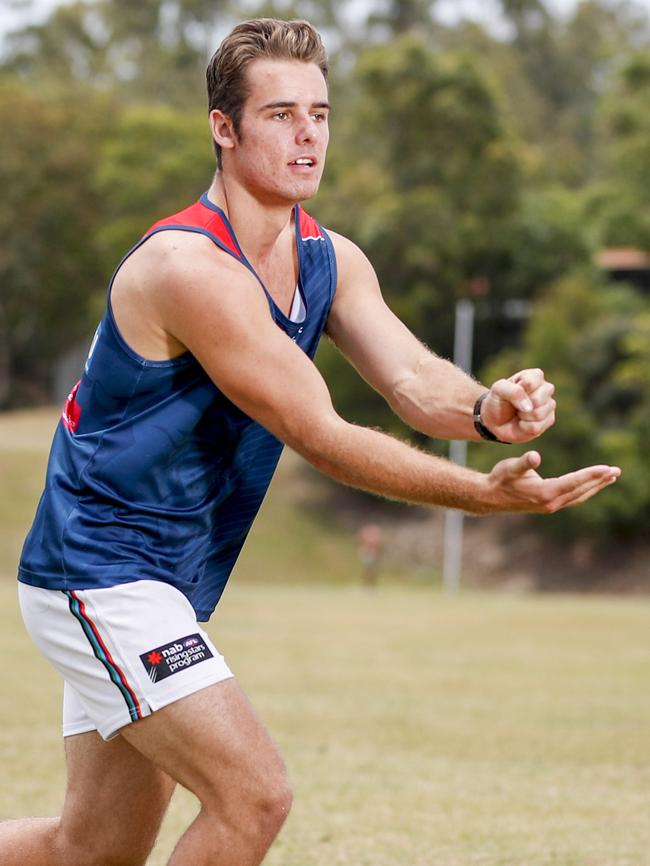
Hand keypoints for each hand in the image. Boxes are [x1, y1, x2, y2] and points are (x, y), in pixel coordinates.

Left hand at [480, 368, 555, 443]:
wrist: (496, 420)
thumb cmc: (498, 401)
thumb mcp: (498, 390)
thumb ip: (513, 391)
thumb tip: (529, 408)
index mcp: (535, 376)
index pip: (532, 382)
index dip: (519, 390)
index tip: (511, 392)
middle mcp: (545, 389)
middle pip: (538, 399)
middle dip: (521, 405)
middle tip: (515, 405)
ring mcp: (549, 405)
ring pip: (538, 414)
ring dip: (523, 417)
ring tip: (519, 413)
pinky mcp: (549, 420)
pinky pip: (538, 427)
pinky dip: (525, 427)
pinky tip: (523, 423)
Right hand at [486, 451, 620, 513]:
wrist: (490, 497)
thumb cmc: (500, 478)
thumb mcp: (510, 468)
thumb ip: (524, 463)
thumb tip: (535, 456)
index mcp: (544, 492)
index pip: (574, 482)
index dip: (591, 475)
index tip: (607, 468)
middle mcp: (551, 502)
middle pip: (581, 490)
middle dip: (599, 481)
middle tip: (616, 471)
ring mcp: (551, 506)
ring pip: (580, 496)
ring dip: (596, 487)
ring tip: (610, 477)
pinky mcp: (549, 505)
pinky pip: (574, 498)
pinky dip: (586, 490)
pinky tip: (592, 485)